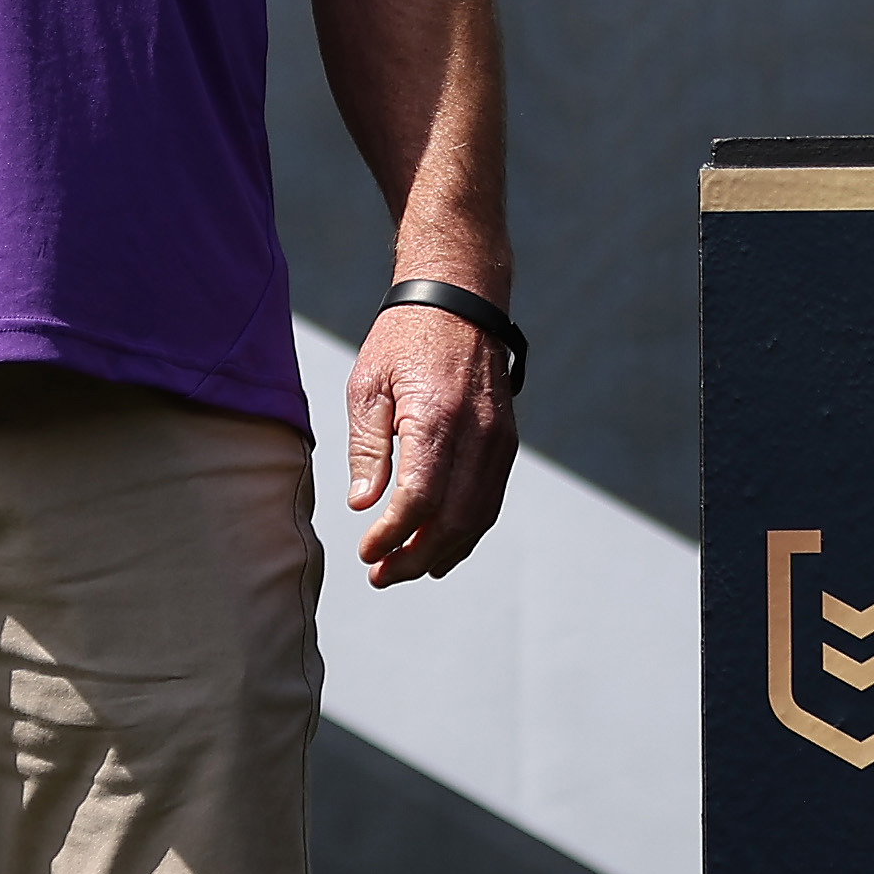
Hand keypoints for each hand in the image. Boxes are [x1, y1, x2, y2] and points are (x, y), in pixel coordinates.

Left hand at [346, 302, 519, 585]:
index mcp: (436, 418)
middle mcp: (477, 433)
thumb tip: (365, 505)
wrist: (460, 298)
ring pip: (477, 517)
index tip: (366, 553)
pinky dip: (466, 531)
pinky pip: (490, 500)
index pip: (419, 499)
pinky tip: (440, 547)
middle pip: (452, 519)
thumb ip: (368, 448)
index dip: (393, 536)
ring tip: (406, 569)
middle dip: (415, 557)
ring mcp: (499, 439)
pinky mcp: (507, 441)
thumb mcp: (369, 385)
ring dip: (442, 552)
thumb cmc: (404, 338)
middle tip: (380, 575)